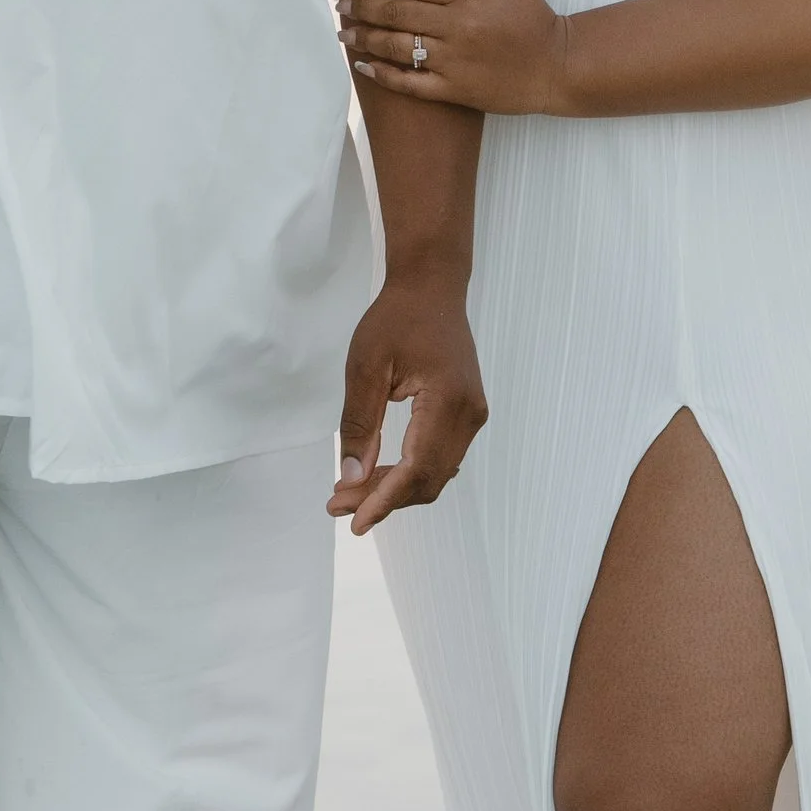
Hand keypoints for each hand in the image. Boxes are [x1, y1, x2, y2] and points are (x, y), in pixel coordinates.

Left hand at [330, 262, 487, 533]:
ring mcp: (473, 415)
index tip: (353, 522)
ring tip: (350, 493)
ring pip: (435, 473)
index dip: (384, 500)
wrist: (432, 288)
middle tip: (337, 504)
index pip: (417, 468)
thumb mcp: (365, 367)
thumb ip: (360, 424)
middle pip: (428, 479)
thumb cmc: (395, 319)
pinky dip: (410, 473)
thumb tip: (353, 478)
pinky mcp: (467, 414)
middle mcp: (469, 414)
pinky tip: (378, 474)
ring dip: (395, 489)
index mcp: (447, 400)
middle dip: (384, 499)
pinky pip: (440, 458)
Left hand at [342, 0, 570, 114]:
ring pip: (397, 47)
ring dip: (365, 38)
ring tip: (344, 33)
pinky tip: (364, 67)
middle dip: (364, 7)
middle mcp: (456, 26)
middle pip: (398, 12)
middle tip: (342, 4)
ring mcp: (453, 60)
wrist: (555, 66)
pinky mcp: (454, 89)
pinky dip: (383, 76)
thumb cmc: (531, 16)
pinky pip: (410, 83)